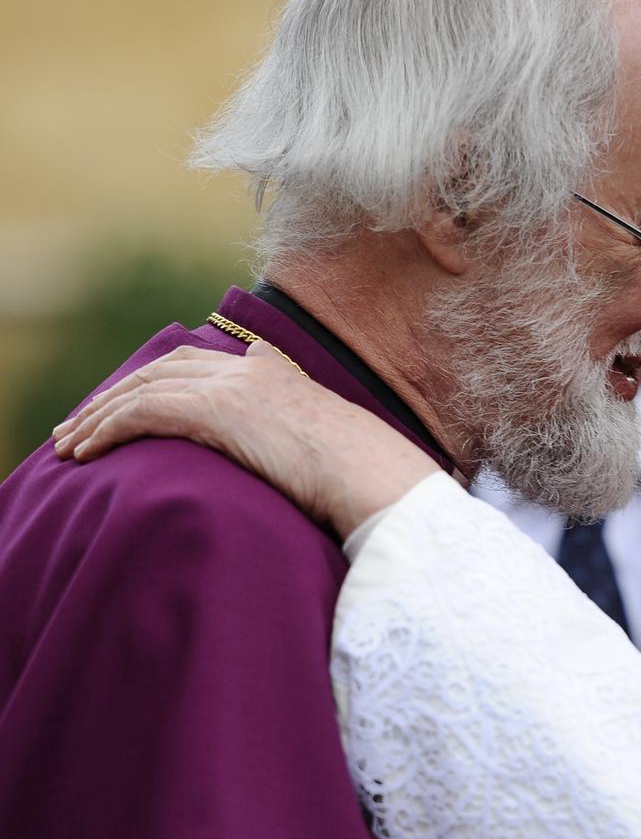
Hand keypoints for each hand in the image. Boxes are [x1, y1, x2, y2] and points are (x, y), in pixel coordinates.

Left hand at [52, 341, 440, 538]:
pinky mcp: (217, 411)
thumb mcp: (329, 439)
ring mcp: (233, 386)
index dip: (157, 380)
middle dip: (114, 394)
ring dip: (98, 416)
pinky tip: (87, 453)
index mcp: (275, 372)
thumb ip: (299, 422)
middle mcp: (249, 369)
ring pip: (143, 389)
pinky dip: (108, 428)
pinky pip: (143, 412)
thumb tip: (288, 419)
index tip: (128, 404)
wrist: (373, 476)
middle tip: (80, 426)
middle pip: (162, 369)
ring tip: (68, 446)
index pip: (199, 362)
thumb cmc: (362, 473)